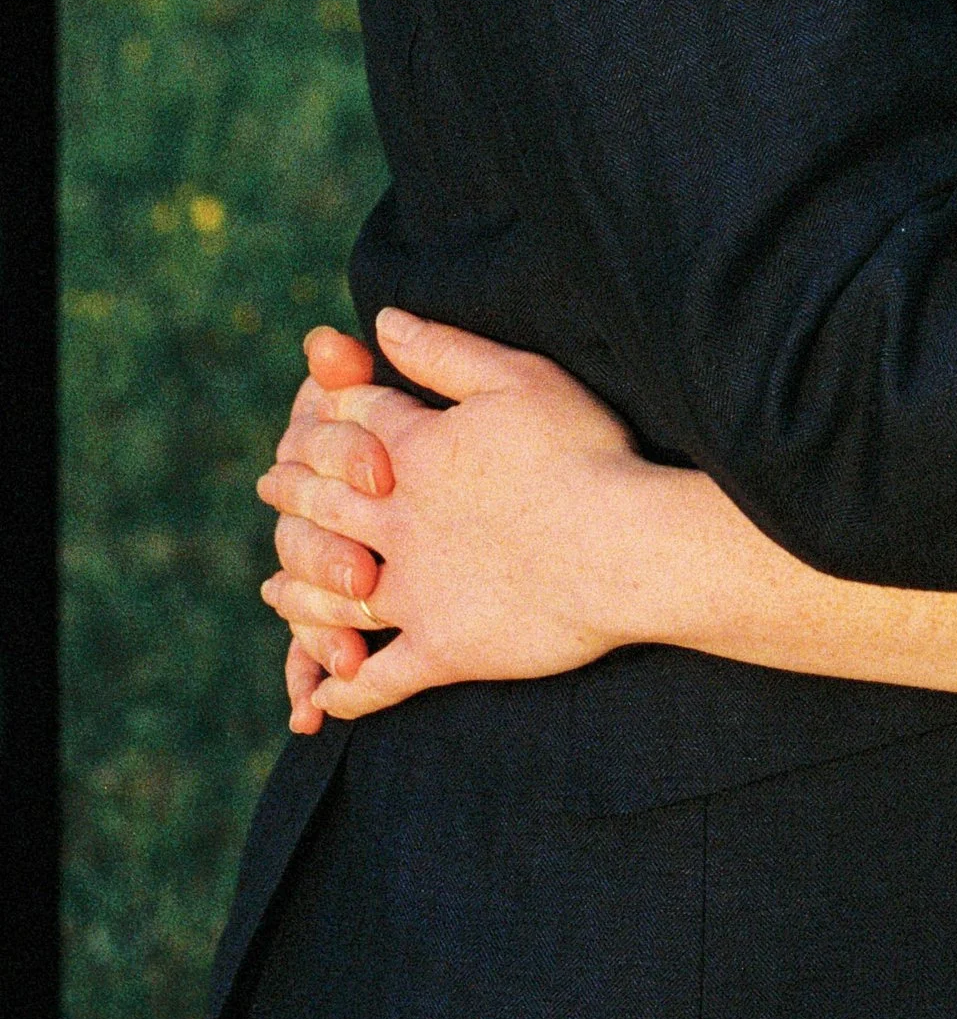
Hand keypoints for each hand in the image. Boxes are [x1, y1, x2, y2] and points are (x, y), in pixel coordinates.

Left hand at [260, 308, 644, 729]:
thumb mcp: (520, 377)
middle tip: (270, 487)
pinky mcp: (441, 650)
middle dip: (291, 491)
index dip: (322, 414)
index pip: (349, 426)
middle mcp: (398, 522)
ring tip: (275, 592)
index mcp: (416, 452)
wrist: (624, 546)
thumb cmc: (584, 453)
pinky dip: (345, 690)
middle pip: (322, 503)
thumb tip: (381, 322)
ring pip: (331, 594)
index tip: (301, 413)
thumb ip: (444, 351)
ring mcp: (415, 592)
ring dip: (296, 592)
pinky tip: (324, 696)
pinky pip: (378, 680)